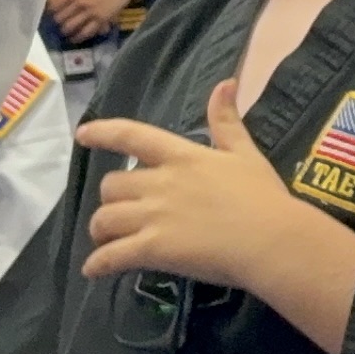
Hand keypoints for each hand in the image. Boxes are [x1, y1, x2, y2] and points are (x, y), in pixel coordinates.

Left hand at [46, 0, 152, 40]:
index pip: (55, 6)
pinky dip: (78, 37)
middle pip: (61, 18)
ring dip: (66, 31)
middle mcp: (80, 2)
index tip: (54, 13)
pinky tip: (75, 39)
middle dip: (58, 22)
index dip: (52, 11)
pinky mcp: (101, 19)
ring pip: (71, 27)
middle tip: (60, 23)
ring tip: (66, 32)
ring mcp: (91, 12)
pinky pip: (87, 32)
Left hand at [78, 81, 354, 352]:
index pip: (133, 136)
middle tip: (119, 214)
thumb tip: (225, 82)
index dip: (103, 133)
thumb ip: (227, 122)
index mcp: (182, 156)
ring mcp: (154, 216)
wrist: (272, 240)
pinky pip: (111, 256)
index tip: (82, 135)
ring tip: (106, 243)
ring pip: (104, 220)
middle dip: (110, 200)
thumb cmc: (265, 197)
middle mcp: (160, 183)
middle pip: (112, 185)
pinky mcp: (153, 249)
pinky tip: (94, 270)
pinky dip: (97, 264)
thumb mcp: (246, 153)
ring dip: (101, 232)